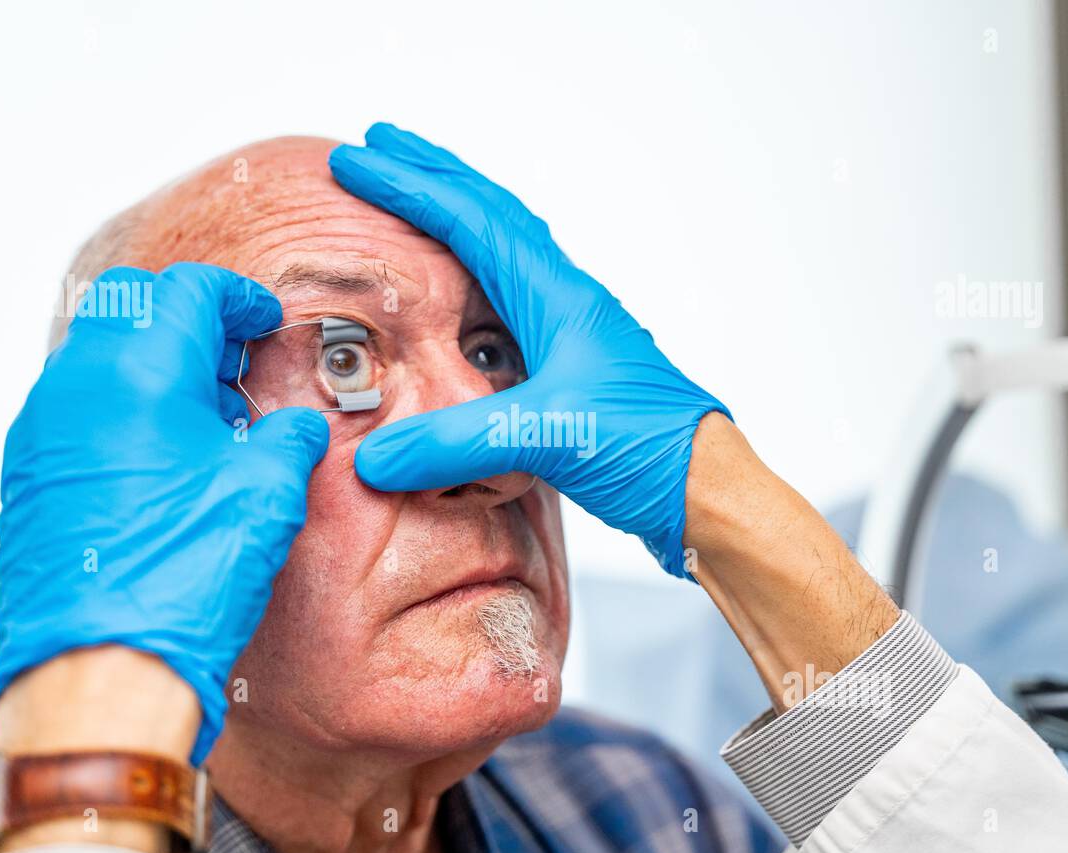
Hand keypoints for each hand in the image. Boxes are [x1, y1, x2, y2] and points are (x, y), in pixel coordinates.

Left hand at [0, 263, 329, 763]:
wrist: (100, 673)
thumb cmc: (174, 587)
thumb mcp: (264, 497)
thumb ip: (287, 440)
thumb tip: (296, 429)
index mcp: (137, 376)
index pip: (187, 291)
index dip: (237, 298)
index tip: (261, 318)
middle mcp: (76, 391)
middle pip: (132, 308)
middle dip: (189, 319)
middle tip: (235, 355)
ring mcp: (44, 433)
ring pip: (99, 357)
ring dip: (155, 363)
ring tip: (208, 413)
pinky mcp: (31, 476)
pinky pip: (76, 408)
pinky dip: (123, 406)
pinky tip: (167, 457)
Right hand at [330, 124, 728, 577]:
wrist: (708, 493)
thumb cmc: (651, 449)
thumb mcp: (545, 437)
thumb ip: (456, 443)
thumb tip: (375, 456)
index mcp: (560, 299)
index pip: (473, 222)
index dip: (411, 186)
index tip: (359, 157)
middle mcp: (568, 305)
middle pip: (492, 216)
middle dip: (433, 175)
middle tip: (382, 145)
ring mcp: (574, 337)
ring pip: (506, 254)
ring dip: (459, 218)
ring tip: (417, 200)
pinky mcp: (574, 375)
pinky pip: (514, 305)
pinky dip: (478, 281)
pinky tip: (464, 300)